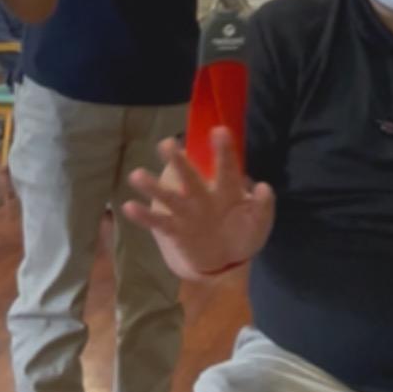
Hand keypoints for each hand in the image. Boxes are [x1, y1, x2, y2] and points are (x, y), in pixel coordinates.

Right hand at [122, 129, 275, 277]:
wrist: (226, 260)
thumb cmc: (243, 233)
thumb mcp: (259, 223)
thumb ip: (264, 206)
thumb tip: (263, 187)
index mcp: (227, 190)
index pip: (226, 167)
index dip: (223, 150)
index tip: (219, 131)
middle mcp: (203, 196)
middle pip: (190, 176)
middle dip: (178, 161)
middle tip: (166, 143)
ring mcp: (187, 212)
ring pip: (168, 197)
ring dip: (152, 186)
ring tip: (136, 175)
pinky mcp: (175, 230)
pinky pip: (158, 223)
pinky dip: (143, 216)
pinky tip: (128, 206)